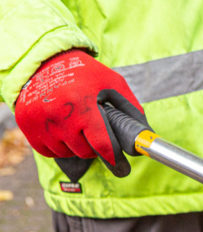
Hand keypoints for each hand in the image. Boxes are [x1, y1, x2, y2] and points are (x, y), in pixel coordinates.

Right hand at [14, 49, 146, 178]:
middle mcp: (59, 114)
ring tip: (76, 125)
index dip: (114, 159)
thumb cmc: (85, 73)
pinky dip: (58, 146)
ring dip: (75, 146)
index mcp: (82, 104)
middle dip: (94, 146)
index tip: (122, 167)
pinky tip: (62, 129)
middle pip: (85, 151)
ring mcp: (40, 121)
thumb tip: (146, 134)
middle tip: (94, 133)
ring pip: (67, 153)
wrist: (44, 61)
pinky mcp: (27, 125)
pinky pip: (49, 151)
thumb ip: (131, 108)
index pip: (102, 144)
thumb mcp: (113, 83)